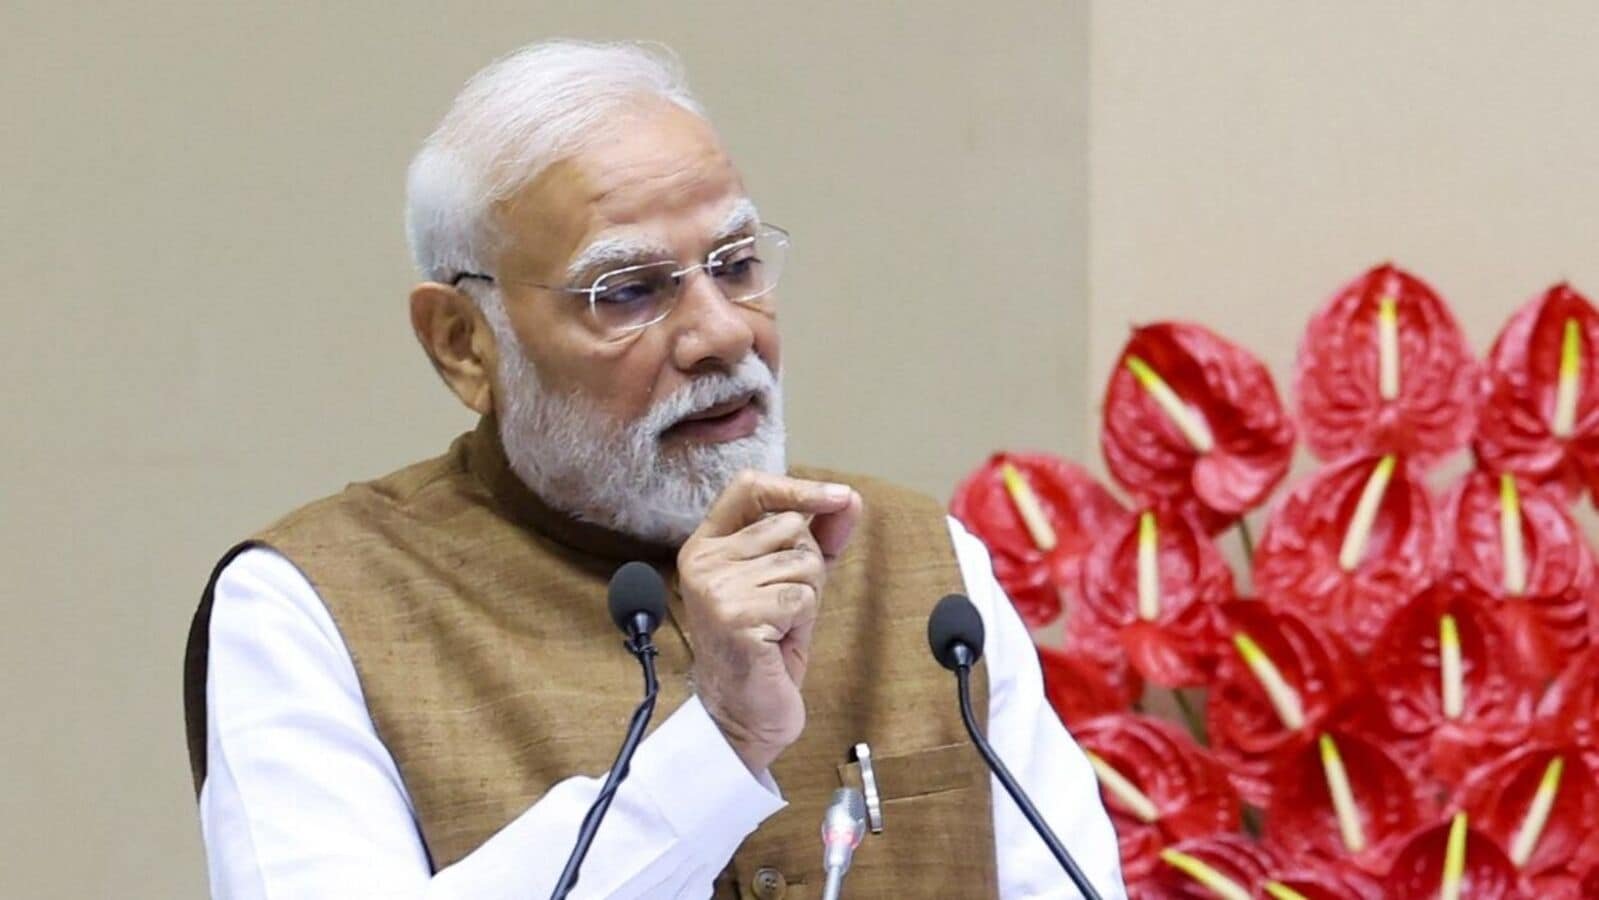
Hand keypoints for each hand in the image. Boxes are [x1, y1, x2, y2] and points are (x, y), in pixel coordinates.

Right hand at [678, 471, 862, 771]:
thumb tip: (849, 498)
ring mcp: (715, 588)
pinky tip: (777, 641)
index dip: (797, 486)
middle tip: (785, 606)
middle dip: (808, 566)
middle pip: (791, 527)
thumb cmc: (767, 644)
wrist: (745, 711)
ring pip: (802, 563)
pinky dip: (802, 621)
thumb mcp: (793, 581)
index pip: (749, 487)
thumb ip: (819, 538)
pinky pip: (801, 597)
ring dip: (807, 598)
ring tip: (779, 626)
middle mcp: (703, 560)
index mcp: (708, 544)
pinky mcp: (736, 616)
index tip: (839, 496)